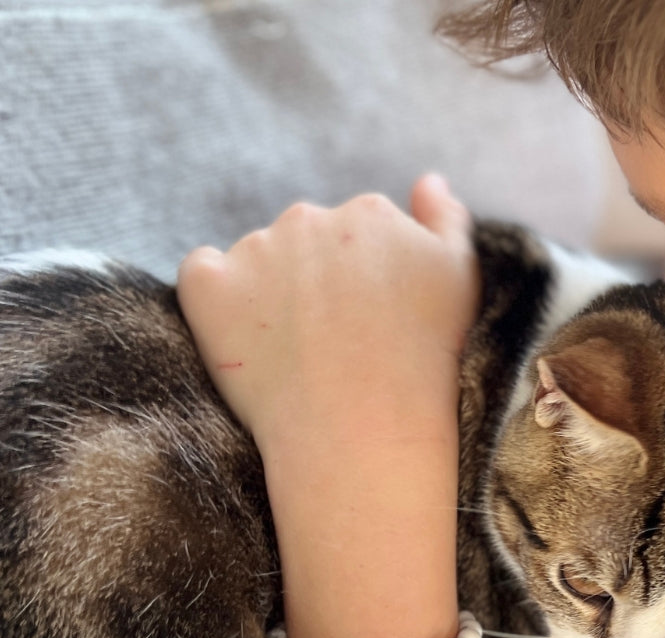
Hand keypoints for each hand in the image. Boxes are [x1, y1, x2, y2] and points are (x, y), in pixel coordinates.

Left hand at [176, 175, 478, 461]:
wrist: (363, 430)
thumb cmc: (424, 364)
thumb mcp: (461, 281)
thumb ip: (447, 220)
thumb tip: (427, 180)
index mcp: (371, 213)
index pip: (360, 234)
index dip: (366, 285)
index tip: (373, 327)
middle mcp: (310, 218)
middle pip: (306, 243)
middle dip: (316, 284)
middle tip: (335, 348)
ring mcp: (254, 249)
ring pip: (258, 261)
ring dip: (270, 294)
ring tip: (296, 358)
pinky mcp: (208, 285)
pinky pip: (203, 275)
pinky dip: (217, 301)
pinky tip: (245, 341)